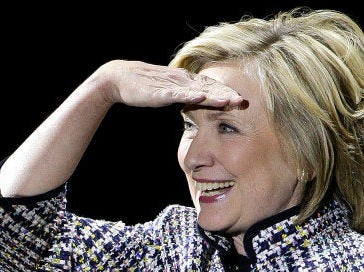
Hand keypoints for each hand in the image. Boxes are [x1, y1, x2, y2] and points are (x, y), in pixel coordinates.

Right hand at [96, 60, 243, 108]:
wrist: (119, 78)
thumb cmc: (144, 86)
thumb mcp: (169, 91)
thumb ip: (183, 94)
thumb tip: (198, 100)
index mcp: (185, 81)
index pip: (210, 86)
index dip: (226, 92)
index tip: (242, 101)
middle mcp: (182, 80)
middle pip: (209, 87)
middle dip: (227, 94)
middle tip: (244, 102)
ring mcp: (171, 85)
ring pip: (197, 90)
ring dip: (215, 95)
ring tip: (230, 100)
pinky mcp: (160, 92)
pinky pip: (177, 94)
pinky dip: (190, 95)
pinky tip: (201, 97)